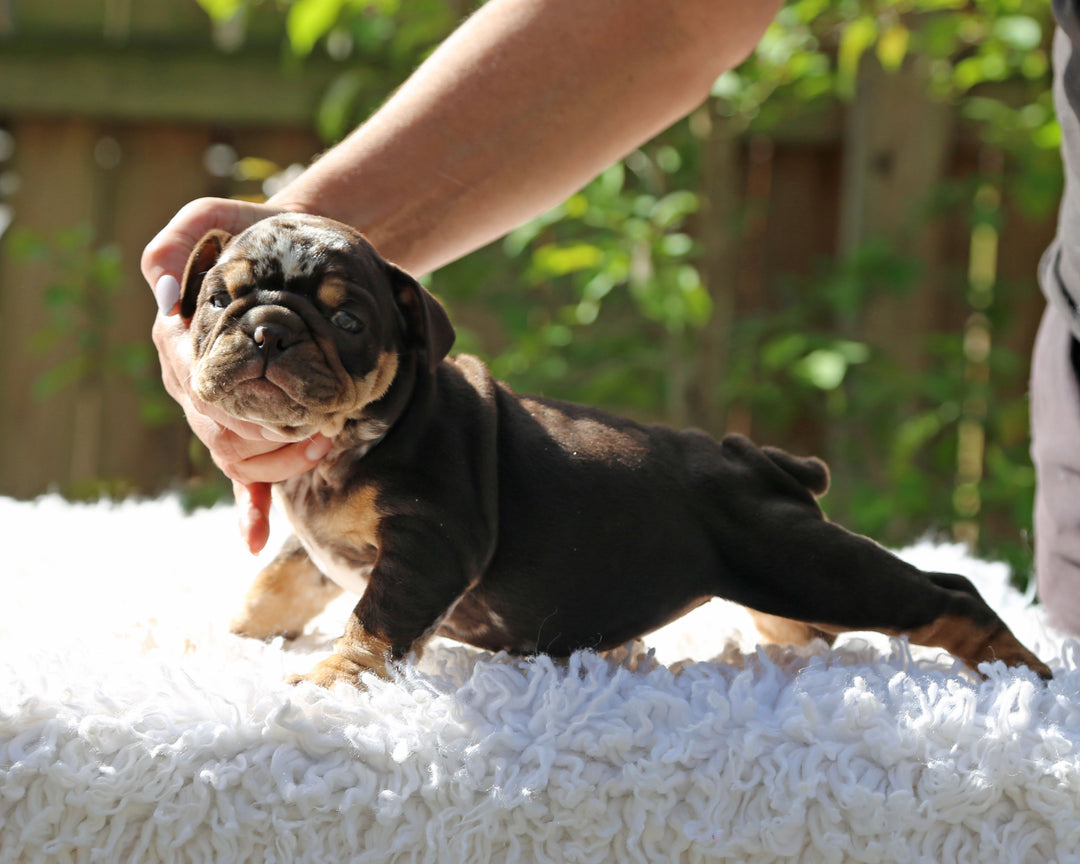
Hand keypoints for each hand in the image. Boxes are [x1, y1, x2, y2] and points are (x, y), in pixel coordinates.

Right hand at [143, 197, 331, 552]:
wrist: (305, 250)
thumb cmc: (261, 233)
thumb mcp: (217, 217)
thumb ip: (179, 237)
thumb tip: (160, 286)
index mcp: (181, 337)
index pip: (190, 379)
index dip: (225, 397)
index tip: (267, 399)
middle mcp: (195, 378)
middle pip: (214, 425)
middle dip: (263, 434)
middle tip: (317, 429)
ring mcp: (223, 406)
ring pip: (233, 452)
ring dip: (274, 462)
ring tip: (322, 448)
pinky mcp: (255, 424)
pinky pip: (243, 474)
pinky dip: (248, 506)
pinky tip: (253, 536)